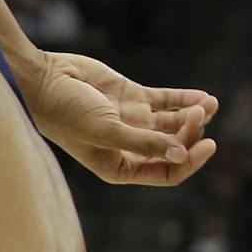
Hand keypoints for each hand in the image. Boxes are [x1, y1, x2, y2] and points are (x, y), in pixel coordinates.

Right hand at [26, 50, 218, 185]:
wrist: (42, 80)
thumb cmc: (65, 112)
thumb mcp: (105, 131)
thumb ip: (144, 143)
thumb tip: (181, 155)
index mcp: (117, 166)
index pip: (164, 172)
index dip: (189, 161)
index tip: (208, 144)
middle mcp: (127, 146)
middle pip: (173, 146)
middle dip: (191, 133)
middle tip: (199, 114)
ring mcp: (131, 120)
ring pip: (173, 123)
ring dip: (193, 115)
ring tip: (209, 103)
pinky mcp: (131, 97)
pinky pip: (166, 101)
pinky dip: (185, 99)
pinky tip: (204, 97)